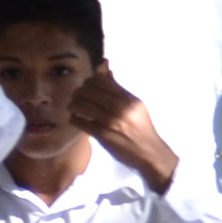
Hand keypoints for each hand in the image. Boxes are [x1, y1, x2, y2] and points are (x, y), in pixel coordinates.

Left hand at [71, 67, 178, 190]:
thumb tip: (105, 70)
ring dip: (73, 105)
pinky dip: (74, 119)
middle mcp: (120, 107)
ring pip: (80, 104)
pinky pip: (79, 121)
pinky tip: (76, 119)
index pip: (101, 81)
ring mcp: (110, 120)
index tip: (86, 88)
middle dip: (78, 93)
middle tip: (76, 98)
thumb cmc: (141, 128)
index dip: (89, 82)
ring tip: (74, 108)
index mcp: (129, 98)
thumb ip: (118, 89)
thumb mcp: (135, 106)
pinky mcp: (101, 134)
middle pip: (88, 90)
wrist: (148, 152)